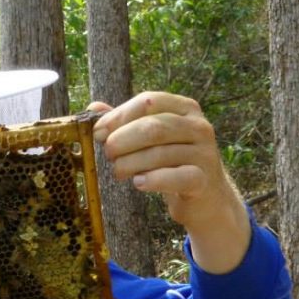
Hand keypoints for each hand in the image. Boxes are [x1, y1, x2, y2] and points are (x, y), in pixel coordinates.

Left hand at [89, 92, 250, 273]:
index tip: (98, 133)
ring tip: (118, 171)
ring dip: (131, 163)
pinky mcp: (204, 180)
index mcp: (185, 108)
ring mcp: (204, 153)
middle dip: (123, 140)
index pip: (149, 102)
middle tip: (108, 155)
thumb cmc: (171, 163)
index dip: (119, 116)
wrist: (204, 197)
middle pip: (154, 127)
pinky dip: (153, 180)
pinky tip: (138, 183)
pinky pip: (175, 177)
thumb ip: (125, 122)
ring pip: (161, 153)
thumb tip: (93, 107)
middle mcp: (198, 126)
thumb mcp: (151, 139)